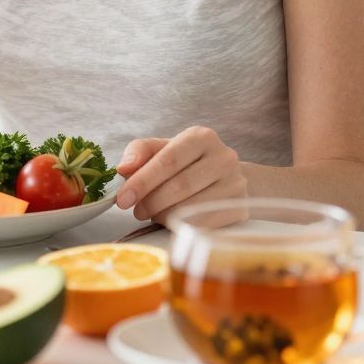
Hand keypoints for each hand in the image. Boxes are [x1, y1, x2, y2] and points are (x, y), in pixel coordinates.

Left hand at [115, 126, 247, 224]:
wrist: (224, 178)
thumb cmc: (185, 163)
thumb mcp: (161, 149)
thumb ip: (139, 152)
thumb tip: (123, 169)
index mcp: (201, 137)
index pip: (168, 160)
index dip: (142, 181)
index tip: (122, 199)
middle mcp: (224, 157)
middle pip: (180, 185)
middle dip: (151, 202)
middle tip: (135, 211)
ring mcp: (236, 183)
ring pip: (192, 207)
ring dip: (164, 216)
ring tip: (152, 215)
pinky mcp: (241, 207)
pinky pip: (205, 224)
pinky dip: (183, 226)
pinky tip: (173, 222)